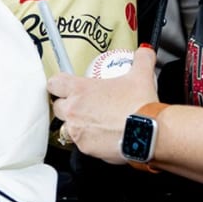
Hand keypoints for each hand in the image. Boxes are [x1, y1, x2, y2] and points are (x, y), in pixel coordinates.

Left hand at [47, 46, 158, 163]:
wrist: (148, 133)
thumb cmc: (140, 107)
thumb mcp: (142, 75)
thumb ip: (141, 59)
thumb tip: (144, 53)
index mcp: (80, 90)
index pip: (54, 83)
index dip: (59, 84)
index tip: (64, 85)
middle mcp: (74, 111)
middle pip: (58, 106)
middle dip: (68, 105)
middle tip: (85, 105)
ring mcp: (77, 131)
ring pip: (67, 127)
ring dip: (77, 124)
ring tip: (95, 123)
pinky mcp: (85, 148)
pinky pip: (81, 143)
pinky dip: (89, 141)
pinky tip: (103, 136)